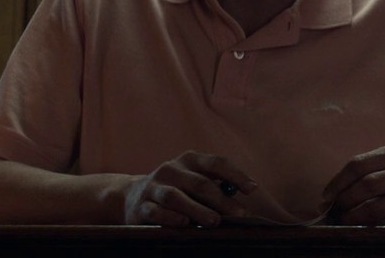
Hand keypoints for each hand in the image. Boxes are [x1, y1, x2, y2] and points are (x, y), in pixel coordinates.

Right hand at [122, 150, 257, 226]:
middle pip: (199, 182)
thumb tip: (241, 205)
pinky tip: (184, 223)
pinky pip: (157, 211)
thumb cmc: (176, 190)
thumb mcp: (193, 181)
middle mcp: (171, 169)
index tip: (252, 189)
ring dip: (197, 209)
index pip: (216, 163)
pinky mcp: (142, 205)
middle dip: (221, 199)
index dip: (236, 175)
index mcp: (189, 160)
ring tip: (214, 221)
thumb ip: (215, 187)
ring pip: (176, 197)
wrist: (131, 197)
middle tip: (238, 214)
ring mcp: (154, 186)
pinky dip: (171, 217)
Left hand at [322, 144, 384, 224]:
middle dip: (344, 201)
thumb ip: (369, 172)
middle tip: (334, 212)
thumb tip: (332, 194)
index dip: (337, 182)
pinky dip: (370, 228)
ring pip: (374, 207)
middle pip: (365, 185)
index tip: (326, 197)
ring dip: (353, 218)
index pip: (358, 164)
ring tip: (345, 222)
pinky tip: (362, 229)